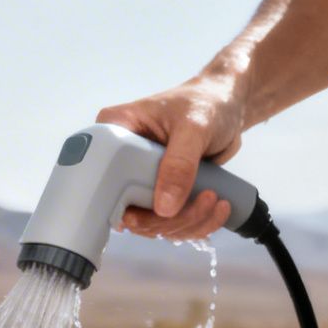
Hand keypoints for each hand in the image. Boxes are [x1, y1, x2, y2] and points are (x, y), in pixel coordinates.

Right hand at [97, 75, 247, 240]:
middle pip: (127, 211)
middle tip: (204, 200)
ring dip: (187, 223)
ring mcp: (140, 182)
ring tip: (215, 200)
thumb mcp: (193, 127)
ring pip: (152, 224)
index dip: (122, 203)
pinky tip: (218, 206)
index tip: (154, 210)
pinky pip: (171, 225)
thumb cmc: (205, 102)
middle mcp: (120, 162)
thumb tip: (163, 208)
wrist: (226, 106)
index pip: (100, 179)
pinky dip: (197, 224)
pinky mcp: (161, 194)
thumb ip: (179, 164)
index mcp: (114, 134)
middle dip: (168, 218)